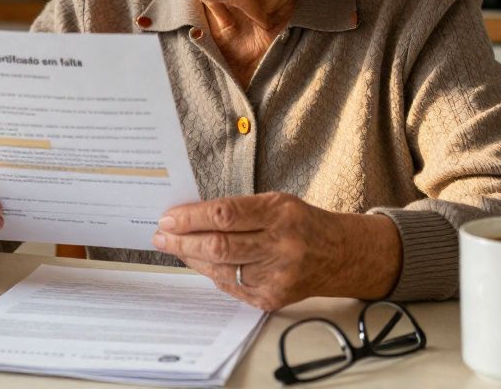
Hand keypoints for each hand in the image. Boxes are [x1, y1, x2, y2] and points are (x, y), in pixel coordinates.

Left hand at [152, 192, 400, 311]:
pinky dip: (211, 272)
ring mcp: (277, 277)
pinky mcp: (272, 298)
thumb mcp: (276, 203)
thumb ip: (237, 210)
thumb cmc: (301, 223)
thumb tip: (189, 217)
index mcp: (281, 215)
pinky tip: (199, 261)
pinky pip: (230, 286)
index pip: (225, 215)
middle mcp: (281, 247)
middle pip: (219, 246)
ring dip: (190, 257)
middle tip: (161, 234)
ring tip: (172, 246)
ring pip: (220, 269)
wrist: (339, 255)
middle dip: (182, 240)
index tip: (168, 216)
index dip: (191, 217)